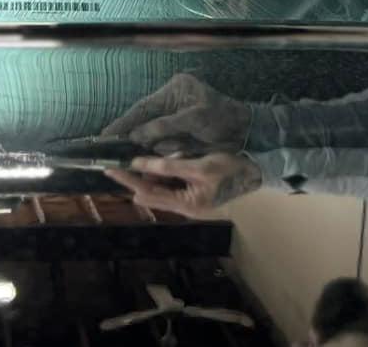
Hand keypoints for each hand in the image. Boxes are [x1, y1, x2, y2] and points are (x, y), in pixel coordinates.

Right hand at [101, 72, 252, 155]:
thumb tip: (136, 135)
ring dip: (152, 145)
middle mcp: (171, 103)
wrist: (246, 132)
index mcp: (174, 91)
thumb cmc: (223, 118)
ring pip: (152, 136)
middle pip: (144, 121)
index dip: (124, 121)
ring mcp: (174, 119)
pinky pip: (164, 144)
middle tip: (112, 148)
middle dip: (133, 136)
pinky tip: (158, 156)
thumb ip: (164, 126)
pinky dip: (162, 151)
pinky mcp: (180, 134)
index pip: (143, 107)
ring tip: (145, 153)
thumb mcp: (194, 118)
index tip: (106, 134)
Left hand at [105, 153, 261, 215]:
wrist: (257, 171)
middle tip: (126, 161)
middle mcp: (185, 208)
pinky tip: (170, 160)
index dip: (128, 180)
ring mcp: (190, 202)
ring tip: (156, 159)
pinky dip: (166, 172)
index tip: (110, 169)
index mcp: (186, 205)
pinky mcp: (194, 193)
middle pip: (151, 193)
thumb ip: (168, 166)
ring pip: (161, 187)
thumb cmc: (231, 169)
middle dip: (140, 176)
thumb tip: (140, 164)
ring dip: (155, 173)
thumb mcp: (199, 166)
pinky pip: (172, 184)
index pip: (147, 193)